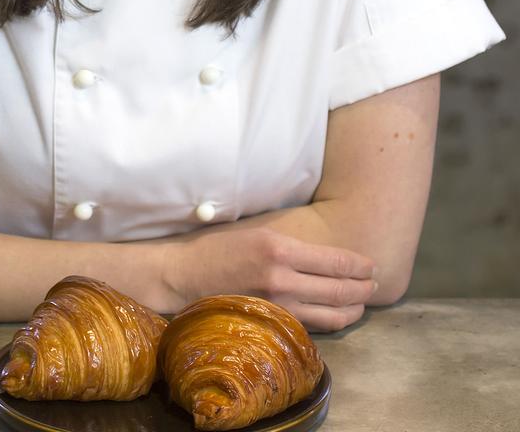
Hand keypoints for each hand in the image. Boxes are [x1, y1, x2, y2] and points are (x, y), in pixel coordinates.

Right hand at [164, 222, 376, 331]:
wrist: (185, 276)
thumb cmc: (219, 248)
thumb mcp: (259, 233)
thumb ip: (293, 246)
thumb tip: (328, 254)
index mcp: (280, 249)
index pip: (336, 260)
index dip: (360, 264)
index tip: (371, 265)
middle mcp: (282, 279)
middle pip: (340, 289)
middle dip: (363, 288)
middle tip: (374, 283)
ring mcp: (277, 306)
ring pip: (331, 314)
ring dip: (353, 309)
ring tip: (362, 302)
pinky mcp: (270, 324)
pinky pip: (311, 326)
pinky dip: (330, 322)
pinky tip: (337, 315)